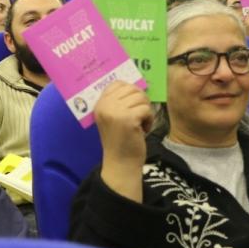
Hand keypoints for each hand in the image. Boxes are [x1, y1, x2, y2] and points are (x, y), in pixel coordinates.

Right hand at [95, 82, 151, 202]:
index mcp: (99, 104)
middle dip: (141, 101)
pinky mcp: (128, 119)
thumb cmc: (120, 141)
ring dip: (145, 111)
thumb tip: (137, 86)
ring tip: (140, 124)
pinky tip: (143, 130)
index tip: (132, 106)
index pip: (117, 83)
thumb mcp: (113, 118)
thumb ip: (119, 102)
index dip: (130, 92)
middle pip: (132, 89)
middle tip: (139, 116)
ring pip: (141, 98)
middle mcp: (105, 105)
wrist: (120, 163)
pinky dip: (149, 120)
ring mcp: (115, 111)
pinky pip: (146, 109)